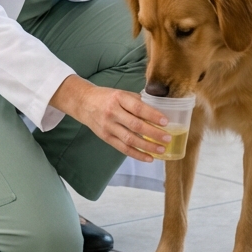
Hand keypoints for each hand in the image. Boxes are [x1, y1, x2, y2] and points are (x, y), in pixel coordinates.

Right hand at [49, 76, 169, 160]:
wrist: (84, 103)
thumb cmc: (107, 97)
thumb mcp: (121, 93)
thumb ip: (137, 101)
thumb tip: (158, 110)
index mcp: (119, 98)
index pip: (138, 108)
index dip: (152, 115)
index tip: (166, 121)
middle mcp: (112, 112)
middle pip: (135, 125)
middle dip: (153, 133)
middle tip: (168, 138)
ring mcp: (108, 126)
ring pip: (130, 139)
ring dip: (147, 146)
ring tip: (161, 150)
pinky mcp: (106, 137)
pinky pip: (123, 148)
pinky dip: (137, 154)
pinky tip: (149, 158)